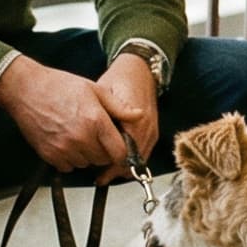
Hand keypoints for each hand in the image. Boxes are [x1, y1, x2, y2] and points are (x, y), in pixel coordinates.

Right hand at [0, 57, 123, 175]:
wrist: (25, 89)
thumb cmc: (58, 86)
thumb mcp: (94, 90)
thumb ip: (119, 107)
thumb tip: (138, 115)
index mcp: (95, 121)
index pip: (119, 152)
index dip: (123, 152)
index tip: (120, 148)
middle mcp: (81, 138)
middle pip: (103, 160)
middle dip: (104, 151)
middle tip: (97, 136)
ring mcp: (64, 148)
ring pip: (86, 164)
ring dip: (87, 155)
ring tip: (80, 135)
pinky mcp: (50, 155)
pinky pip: (68, 167)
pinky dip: (70, 159)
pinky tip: (67, 142)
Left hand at [92, 52, 159, 179]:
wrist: (140, 69)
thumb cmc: (119, 79)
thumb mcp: (105, 93)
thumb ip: (103, 116)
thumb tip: (94, 139)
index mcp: (136, 119)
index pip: (125, 152)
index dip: (111, 167)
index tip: (99, 174)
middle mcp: (147, 128)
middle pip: (134, 161)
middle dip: (116, 171)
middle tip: (99, 178)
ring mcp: (152, 131)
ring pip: (140, 160)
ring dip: (123, 168)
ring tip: (105, 173)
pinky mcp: (153, 133)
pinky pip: (143, 154)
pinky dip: (130, 161)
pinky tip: (115, 162)